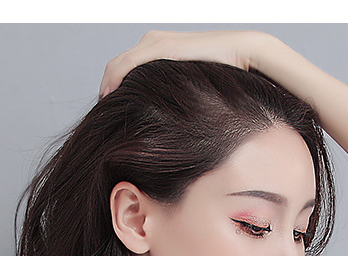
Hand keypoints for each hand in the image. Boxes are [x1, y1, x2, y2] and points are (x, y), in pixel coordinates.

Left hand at [99, 29, 273, 98]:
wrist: (244, 53)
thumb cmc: (226, 75)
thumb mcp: (195, 86)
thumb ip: (179, 96)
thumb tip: (174, 123)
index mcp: (161, 48)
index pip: (127, 68)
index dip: (116, 88)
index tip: (113, 112)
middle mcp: (154, 41)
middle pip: (118, 66)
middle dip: (108, 89)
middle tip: (103, 115)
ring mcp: (156, 42)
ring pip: (118, 64)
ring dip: (108, 86)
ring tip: (104, 110)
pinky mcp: (161, 47)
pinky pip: (127, 64)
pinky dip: (114, 80)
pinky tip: (109, 97)